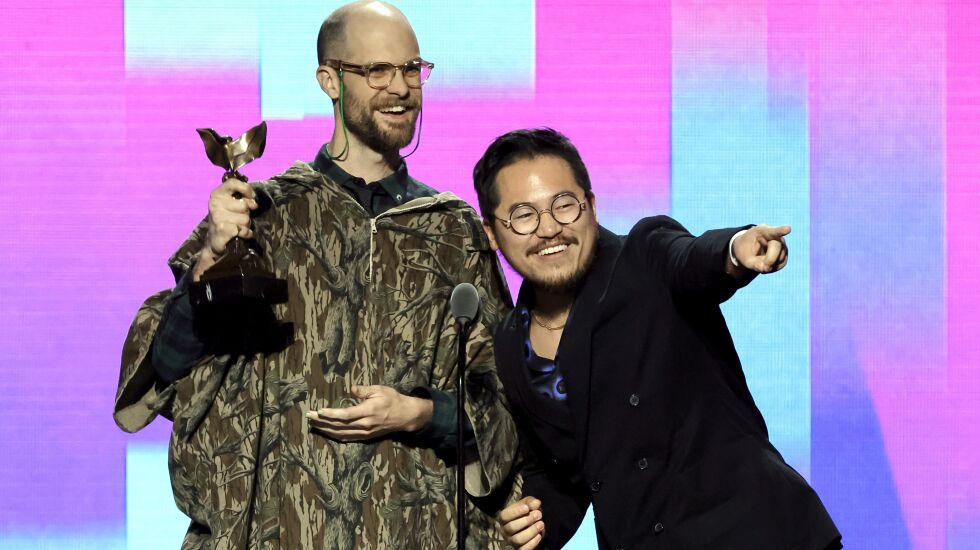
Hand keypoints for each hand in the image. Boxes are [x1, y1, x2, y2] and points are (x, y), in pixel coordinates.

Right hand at [191, 177, 258, 280]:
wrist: (215, 242)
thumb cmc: (227, 220)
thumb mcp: (233, 205)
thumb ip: (243, 199)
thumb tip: (253, 204)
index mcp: (217, 194)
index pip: (233, 182)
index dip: (245, 189)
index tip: (248, 197)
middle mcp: (215, 203)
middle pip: (244, 205)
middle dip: (246, 213)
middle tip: (237, 218)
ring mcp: (217, 216)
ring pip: (246, 219)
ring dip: (246, 225)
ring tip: (237, 227)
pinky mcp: (222, 228)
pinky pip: (244, 230)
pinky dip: (245, 234)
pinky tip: (238, 235)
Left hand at [306, 385, 433, 441]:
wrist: (405, 415)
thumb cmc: (392, 399)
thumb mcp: (380, 390)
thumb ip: (364, 390)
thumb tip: (351, 388)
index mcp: (368, 411)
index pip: (345, 415)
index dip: (331, 414)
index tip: (319, 411)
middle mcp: (365, 424)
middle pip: (340, 425)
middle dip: (323, 422)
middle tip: (310, 417)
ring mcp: (365, 433)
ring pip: (342, 434)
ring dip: (326, 430)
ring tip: (314, 425)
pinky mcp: (366, 437)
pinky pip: (348, 438)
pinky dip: (336, 436)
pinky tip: (327, 433)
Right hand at [499, 496, 544, 549]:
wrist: (530, 525)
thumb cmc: (526, 513)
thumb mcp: (527, 504)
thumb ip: (530, 502)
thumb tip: (536, 503)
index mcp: (504, 519)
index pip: (504, 516)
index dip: (515, 512)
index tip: (527, 508)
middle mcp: (505, 531)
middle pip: (511, 527)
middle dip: (527, 520)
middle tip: (538, 514)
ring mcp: (512, 541)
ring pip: (518, 539)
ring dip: (531, 531)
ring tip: (541, 524)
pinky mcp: (519, 549)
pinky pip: (524, 549)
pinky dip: (532, 543)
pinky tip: (539, 535)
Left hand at [731, 224, 789, 273]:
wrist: (748, 249)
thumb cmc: (745, 250)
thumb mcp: (743, 257)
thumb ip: (754, 264)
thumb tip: (768, 268)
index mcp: (762, 231)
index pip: (773, 231)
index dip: (781, 230)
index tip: (788, 229)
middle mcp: (775, 235)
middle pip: (777, 247)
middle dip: (770, 259)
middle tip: (763, 268)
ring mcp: (782, 244)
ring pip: (781, 257)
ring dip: (770, 265)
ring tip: (758, 263)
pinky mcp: (784, 253)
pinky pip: (782, 263)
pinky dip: (773, 268)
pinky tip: (765, 266)